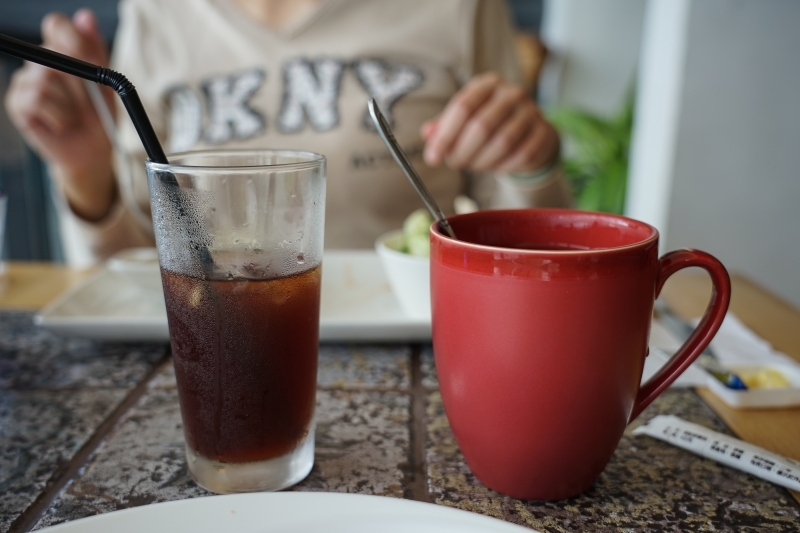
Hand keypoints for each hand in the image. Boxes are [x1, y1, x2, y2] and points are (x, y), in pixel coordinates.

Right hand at [4, 9, 115, 220]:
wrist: (93, 152)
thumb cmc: (100, 116)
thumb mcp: (106, 82)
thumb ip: (95, 50)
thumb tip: (86, 16)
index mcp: (62, 52)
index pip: (56, 25)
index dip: (70, 35)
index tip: (84, 52)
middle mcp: (40, 63)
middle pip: (52, 53)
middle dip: (78, 82)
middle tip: (88, 102)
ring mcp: (25, 82)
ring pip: (44, 79)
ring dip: (69, 104)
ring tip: (75, 117)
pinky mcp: (17, 104)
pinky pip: (35, 99)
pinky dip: (57, 115)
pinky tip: (62, 124)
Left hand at [421, 72, 558, 173]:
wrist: (530, 132)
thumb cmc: (491, 125)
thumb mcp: (465, 120)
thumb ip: (445, 126)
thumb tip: (427, 134)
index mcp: (488, 84)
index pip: (462, 107)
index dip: (444, 135)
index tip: (432, 157)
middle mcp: (512, 93)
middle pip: (481, 126)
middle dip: (462, 151)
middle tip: (453, 163)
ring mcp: (531, 112)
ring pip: (501, 143)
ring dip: (481, 161)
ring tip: (472, 165)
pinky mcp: (544, 133)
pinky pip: (519, 156)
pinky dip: (502, 166)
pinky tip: (495, 166)